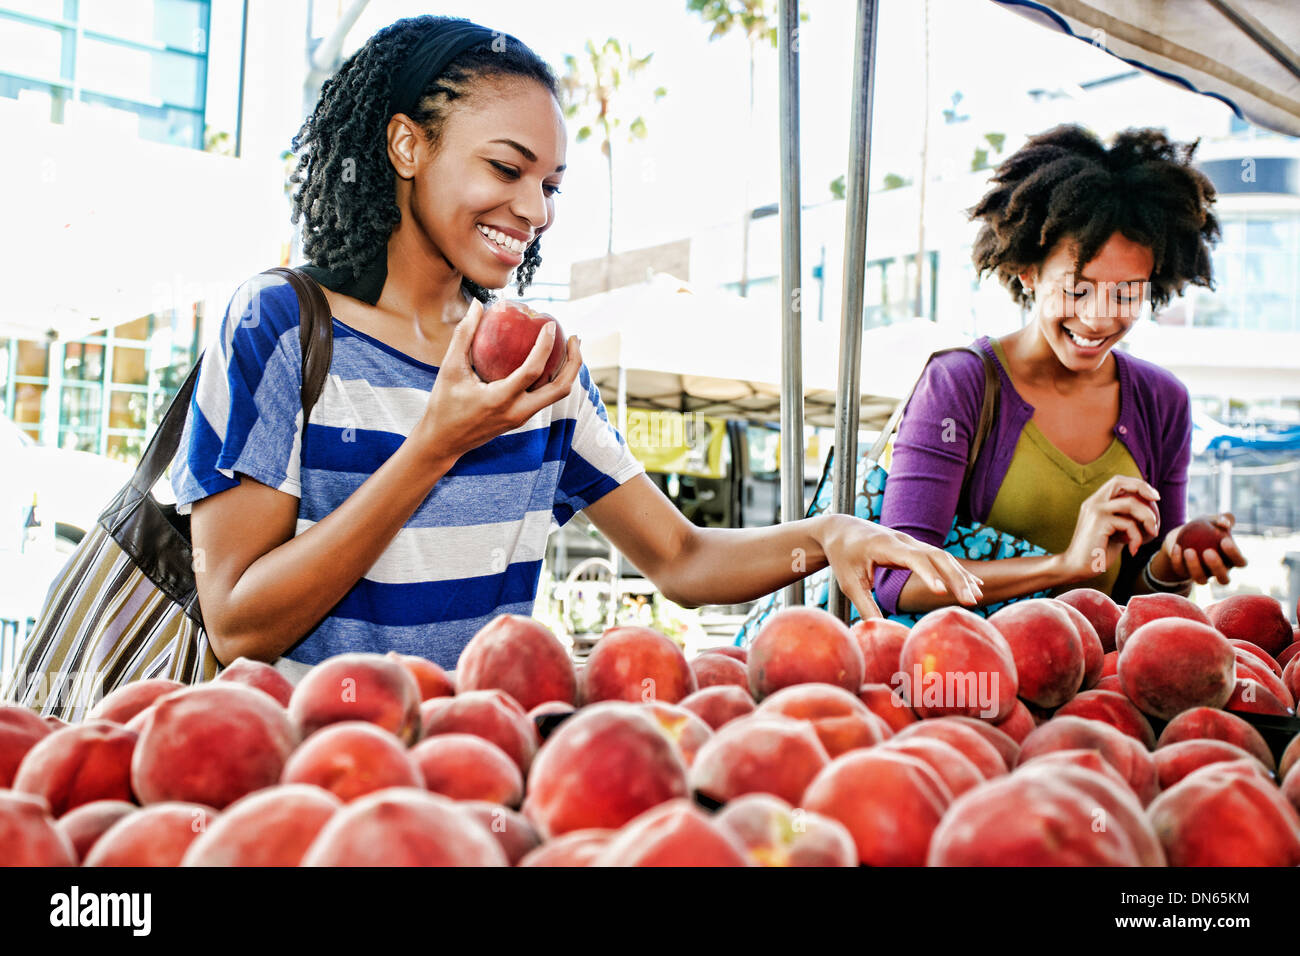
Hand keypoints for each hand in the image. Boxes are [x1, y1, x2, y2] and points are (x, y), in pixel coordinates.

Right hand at [413, 298, 581, 461]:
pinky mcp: (521, 418)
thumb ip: (464, 335)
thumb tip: (478, 304)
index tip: (550, 325)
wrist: (443, 441)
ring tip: (568, 346)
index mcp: (500, 400)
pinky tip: (550, 359)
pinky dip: (554, 378)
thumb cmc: (443, 404)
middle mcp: (517, 411)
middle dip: (574, 362)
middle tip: (574, 337)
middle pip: (561, 389)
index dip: (545, 346)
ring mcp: (522, 417)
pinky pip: (546, 397)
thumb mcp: (449, 369)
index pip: (532, 371)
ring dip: (568, 371)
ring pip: (557, 395)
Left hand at [817, 514, 984, 620]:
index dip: (928, 574)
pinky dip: (957, 571)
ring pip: (943, 557)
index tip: (941, 592)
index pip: (913, 558)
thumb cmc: (843, 557)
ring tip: (977, 598)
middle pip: (937, 556)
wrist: (842, 529)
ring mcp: (912, 542)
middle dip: (956, 578)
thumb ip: (865, 606)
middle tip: (971, 602)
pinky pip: (941, 558)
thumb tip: (880, 632)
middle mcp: (903, 540)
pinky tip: (974, 584)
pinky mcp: (916, 547)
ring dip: (960, 576)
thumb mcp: (849, 583)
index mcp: (885, 546)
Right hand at [1058, 476, 1160, 583]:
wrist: (1077, 567)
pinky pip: (1129, 524)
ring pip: (1130, 503)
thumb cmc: (1098, 551)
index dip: (1137, 484)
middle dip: (1142, 487)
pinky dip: (1137, 537)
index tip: (1152, 497)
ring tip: (1153, 533)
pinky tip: (1133, 550)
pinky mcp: (1099, 523)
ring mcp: (1095, 511)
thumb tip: (1148, 512)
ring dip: (1148, 517)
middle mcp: (1093, 502)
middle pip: (1120, 482)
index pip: (1117, 482)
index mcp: (1095, 502)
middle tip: (1157, 500)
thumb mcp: (1114, 531)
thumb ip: (1125, 519)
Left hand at [1154, 512, 1245, 585]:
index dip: (1234, 555)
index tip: (1224, 541)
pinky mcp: (1185, 575)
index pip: (1240, 562)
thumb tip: (1224, 523)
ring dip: (1195, 567)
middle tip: (1208, 552)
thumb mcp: (1214, 520)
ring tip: (1189, 551)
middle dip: (1216, 567)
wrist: (1183, 534)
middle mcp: (1220, 572)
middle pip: (1223, 578)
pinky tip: (1176, 547)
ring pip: (1201, 580)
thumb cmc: (1205, 526)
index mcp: (1232, 561)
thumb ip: (1224, 518)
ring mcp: (1203, 576)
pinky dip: (1178, 560)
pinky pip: (1181, 571)